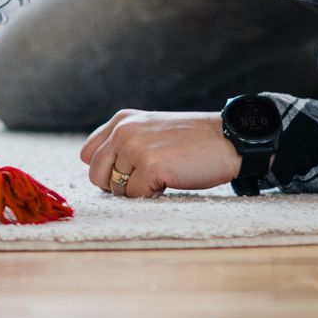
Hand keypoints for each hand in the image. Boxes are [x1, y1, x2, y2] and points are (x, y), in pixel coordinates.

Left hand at [79, 110, 244, 197]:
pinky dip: (153, 195)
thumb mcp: (151, 130)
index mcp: (121, 120)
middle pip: (96, 175)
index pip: (88, 154)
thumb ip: (124, 142)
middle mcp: (123, 130)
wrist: (228, 139)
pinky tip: (171, 180)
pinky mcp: (150, 165)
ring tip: (164, 174)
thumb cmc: (192, 141)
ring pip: (116, 189)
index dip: (107, 170)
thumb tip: (100, 173)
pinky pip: (135, 196)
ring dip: (139, 190)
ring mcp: (135, 147)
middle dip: (117, 186)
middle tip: (146, 179)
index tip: (130, 171)